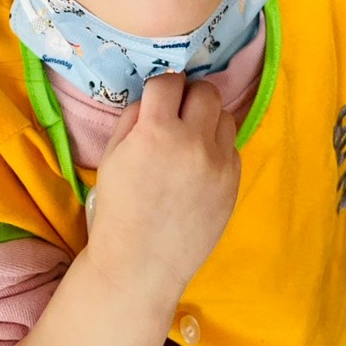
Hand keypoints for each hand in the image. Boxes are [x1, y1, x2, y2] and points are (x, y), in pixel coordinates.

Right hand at [87, 74, 239, 300]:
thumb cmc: (119, 208)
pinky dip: (217, 148)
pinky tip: (199, 165)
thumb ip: (133, 117)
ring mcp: (218, 163)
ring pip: (224, 115)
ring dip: (207, 119)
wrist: (141, 263)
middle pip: (206, 91)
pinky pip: (232, 147)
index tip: (159, 96)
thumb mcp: (112, 155)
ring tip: (190, 138)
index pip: (169, 81)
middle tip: (178, 111)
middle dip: (190, 95)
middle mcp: (193, 142)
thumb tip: (154, 96)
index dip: (161, 85)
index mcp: (156, 132)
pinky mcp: (233, 182)